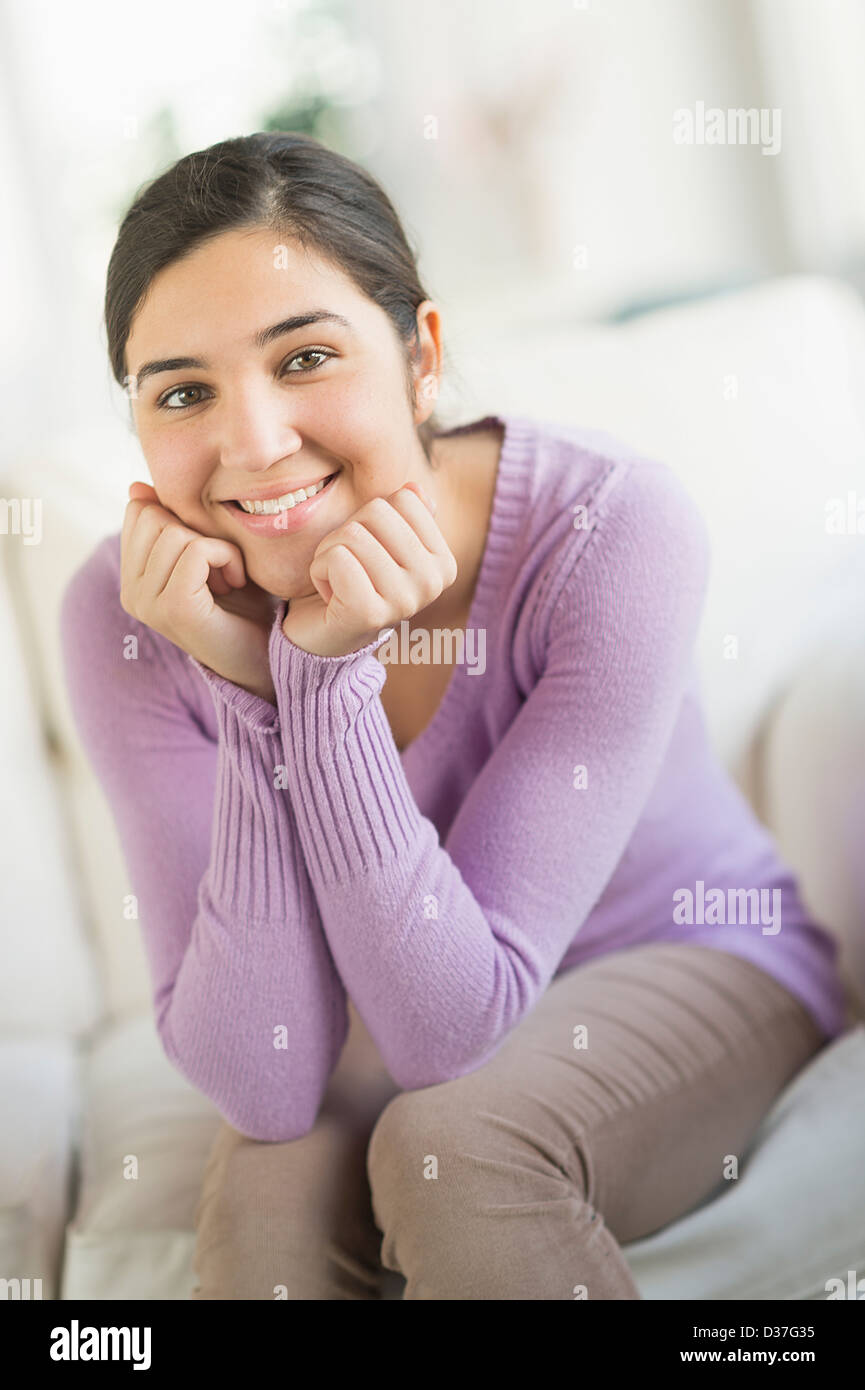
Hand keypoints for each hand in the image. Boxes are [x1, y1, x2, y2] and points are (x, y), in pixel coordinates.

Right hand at [120, 482, 278, 702]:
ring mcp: (147, 603)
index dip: (180, 518)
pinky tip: (236, 583)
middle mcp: (130, 593)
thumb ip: (172, 522)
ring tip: (228, 579)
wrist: (265, 655)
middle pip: (153, 516)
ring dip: (216, 547)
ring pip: (174, 532)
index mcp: (131, 577)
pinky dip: (227, 557)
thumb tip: (136, 486)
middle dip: (196, 531)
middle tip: (220, 569)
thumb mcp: (205, 553)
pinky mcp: (173, 609)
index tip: (207, 555)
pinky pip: (197, 551)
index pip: (138, 511)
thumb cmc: (242, 603)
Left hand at [281, 481, 457, 657]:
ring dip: (329, 553)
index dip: (372, 518)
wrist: (325, 635)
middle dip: (347, 533)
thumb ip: (404, 516)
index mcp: (443, 563)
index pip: (404, 500)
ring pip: (352, 534)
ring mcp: (405, 601)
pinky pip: (336, 558)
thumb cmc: (353, 580)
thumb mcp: (380, 541)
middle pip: (376, 512)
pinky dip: (319, 570)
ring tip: (338, 581)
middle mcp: (432, 584)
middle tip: (347, 568)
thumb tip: (415, 490)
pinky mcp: (370, 614)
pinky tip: (329, 595)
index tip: (368, 554)